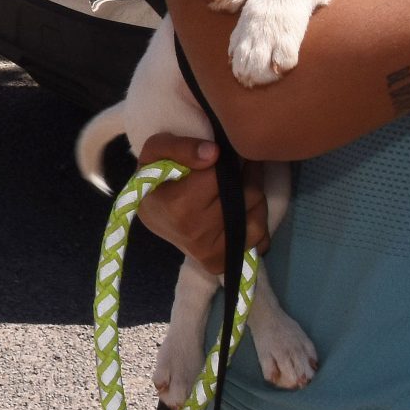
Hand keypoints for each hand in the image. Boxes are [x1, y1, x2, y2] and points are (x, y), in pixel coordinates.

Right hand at [134, 133, 269, 273]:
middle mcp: (196, 234)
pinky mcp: (222, 262)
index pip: (222, 175)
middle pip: (246, 194)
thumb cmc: (154, 178)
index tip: (222, 156)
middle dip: (244, 176)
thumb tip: (214, 152)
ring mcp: (210, 253)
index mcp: (179, 206)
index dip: (226, 160)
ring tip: (237, 189)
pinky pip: (259, 239)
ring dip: (253, 197)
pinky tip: (238, 212)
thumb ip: (180, 147)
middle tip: (234, 169)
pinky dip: (254, 222)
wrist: (150, 212)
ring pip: (258, 216)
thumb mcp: (155, 152)